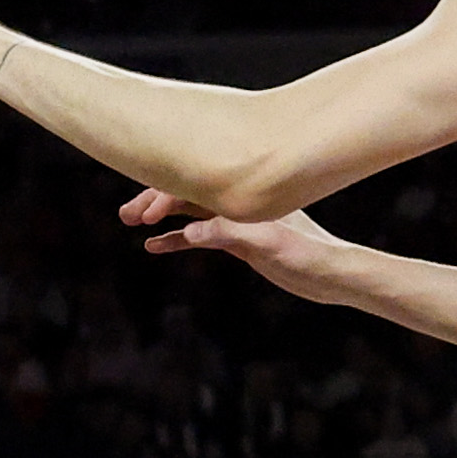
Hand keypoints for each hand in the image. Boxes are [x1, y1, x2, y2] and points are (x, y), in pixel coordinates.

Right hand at [124, 195, 348, 296]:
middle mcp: (238, 197)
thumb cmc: (308, 253)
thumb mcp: (268, 244)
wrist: (331, 274)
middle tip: (125, 216)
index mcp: (245, 189)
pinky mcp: (238, 238)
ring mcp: (237, 216)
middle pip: (187, 190)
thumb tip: (190, 234)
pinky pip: (199, 234)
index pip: (196, 183)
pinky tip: (154, 246)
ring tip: (131, 222)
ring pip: (189, 210)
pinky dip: (177, 238)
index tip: (142, 212)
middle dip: (154, 199)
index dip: (165, 194)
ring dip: (161, 215)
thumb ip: (229, 235)